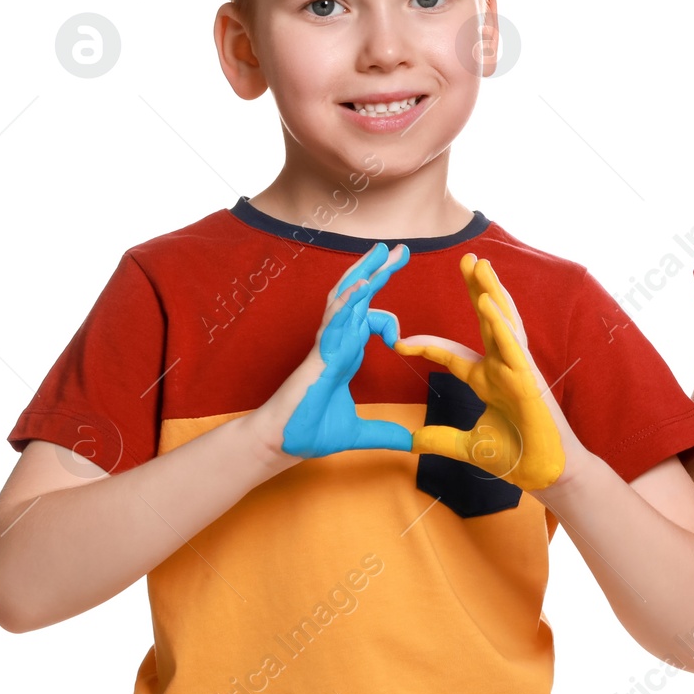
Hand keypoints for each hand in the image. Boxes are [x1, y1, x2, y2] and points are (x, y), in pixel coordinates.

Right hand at [278, 244, 414, 457]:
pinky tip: (363, 285)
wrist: (282, 444)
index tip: (400, 344)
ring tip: (383, 251)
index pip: (368, 318)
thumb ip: (386, 433)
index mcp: (345, 352)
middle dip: (376, 270)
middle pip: (356, 297)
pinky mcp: (319, 356)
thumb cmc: (309, 432)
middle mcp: (335, 342)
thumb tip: (412, 443)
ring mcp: (326, 346)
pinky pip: (334, 321)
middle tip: (399, 249)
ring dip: (364, 273)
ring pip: (345, 300)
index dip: (389, 323)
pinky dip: (349, 301)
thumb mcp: (359, 433)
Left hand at [392, 253, 565, 490]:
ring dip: (491, 291)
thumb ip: (441, 439)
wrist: (545, 475)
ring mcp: (517, 370)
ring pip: (503, 323)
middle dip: (476, 289)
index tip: (399, 342)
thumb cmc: (515, 456)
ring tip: (479, 264)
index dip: (426, 346)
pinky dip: (501, 323)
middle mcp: (502, 367)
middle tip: (465, 259)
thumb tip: (412, 441)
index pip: (452, 354)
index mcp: (487, 379)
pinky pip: (513, 346)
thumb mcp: (467, 446)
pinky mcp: (529, 380)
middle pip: (486, 320)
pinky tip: (489, 302)